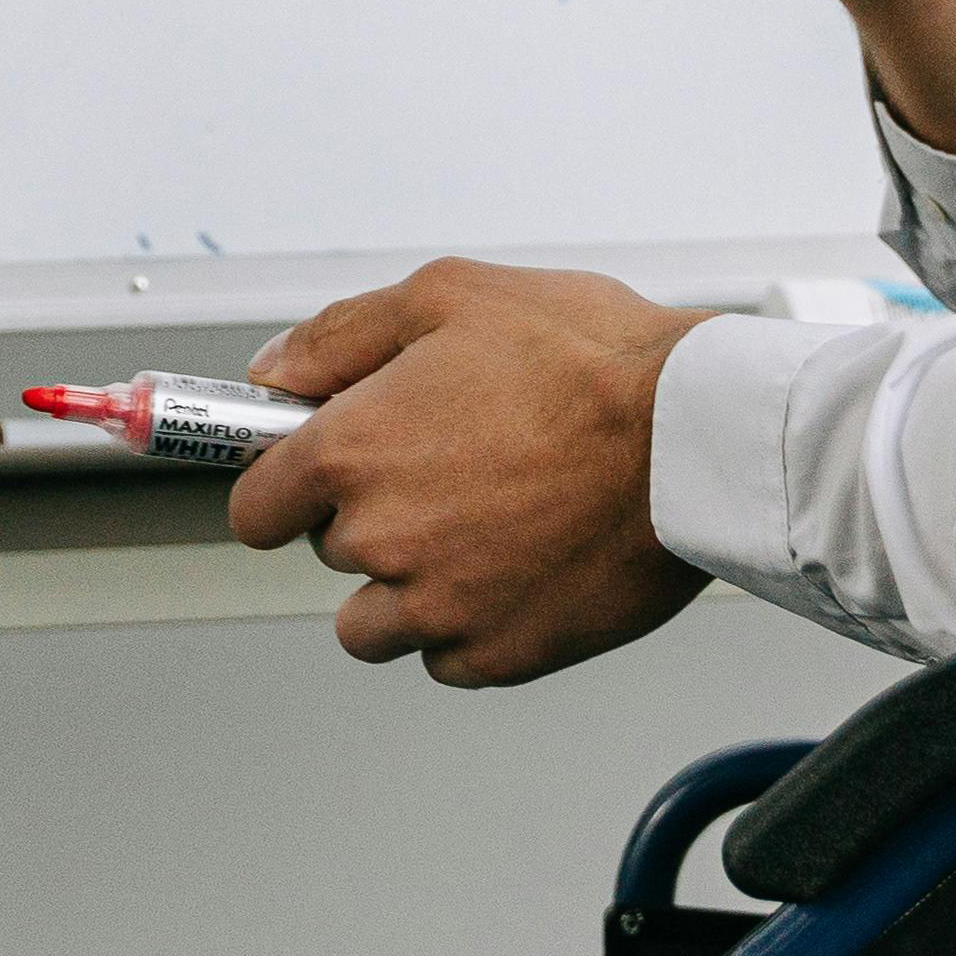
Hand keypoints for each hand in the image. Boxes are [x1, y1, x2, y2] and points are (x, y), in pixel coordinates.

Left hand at [220, 260, 714, 684]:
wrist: (699, 438)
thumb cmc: (590, 360)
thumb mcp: (447, 296)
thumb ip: (339, 337)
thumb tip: (275, 373)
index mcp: (351, 453)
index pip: (256, 507)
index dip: (285, 485)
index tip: (313, 477)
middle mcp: (381, 541)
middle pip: (329, 553)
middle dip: (369, 517)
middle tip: (447, 469)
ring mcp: (441, 609)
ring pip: (375, 626)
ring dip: (406, 588)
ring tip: (480, 528)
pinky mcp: (502, 655)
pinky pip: (448, 659)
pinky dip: (470, 625)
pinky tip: (517, 566)